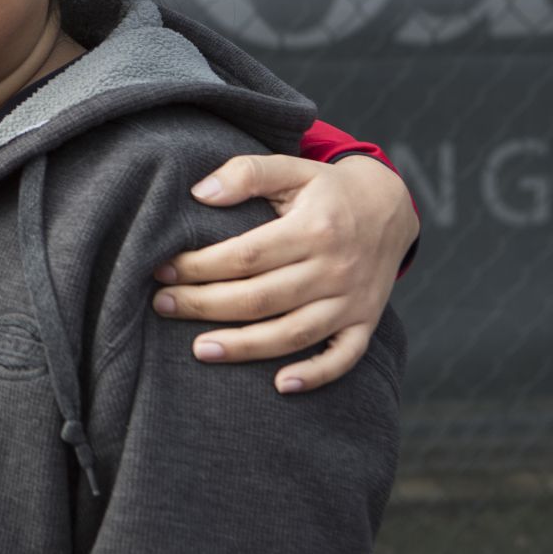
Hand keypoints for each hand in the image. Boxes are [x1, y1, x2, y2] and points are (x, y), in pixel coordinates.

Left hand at [152, 154, 417, 392]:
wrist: (390, 206)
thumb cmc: (327, 189)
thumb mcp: (292, 167)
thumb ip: (247, 173)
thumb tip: (200, 192)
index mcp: (314, 228)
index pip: (246, 255)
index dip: (200, 265)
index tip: (163, 269)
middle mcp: (335, 268)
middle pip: (262, 298)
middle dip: (206, 305)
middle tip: (162, 306)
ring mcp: (353, 300)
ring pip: (294, 333)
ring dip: (245, 347)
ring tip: (199, 350)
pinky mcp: (365, 322)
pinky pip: (344, 357)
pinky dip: (316, 375)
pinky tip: (281, 386)